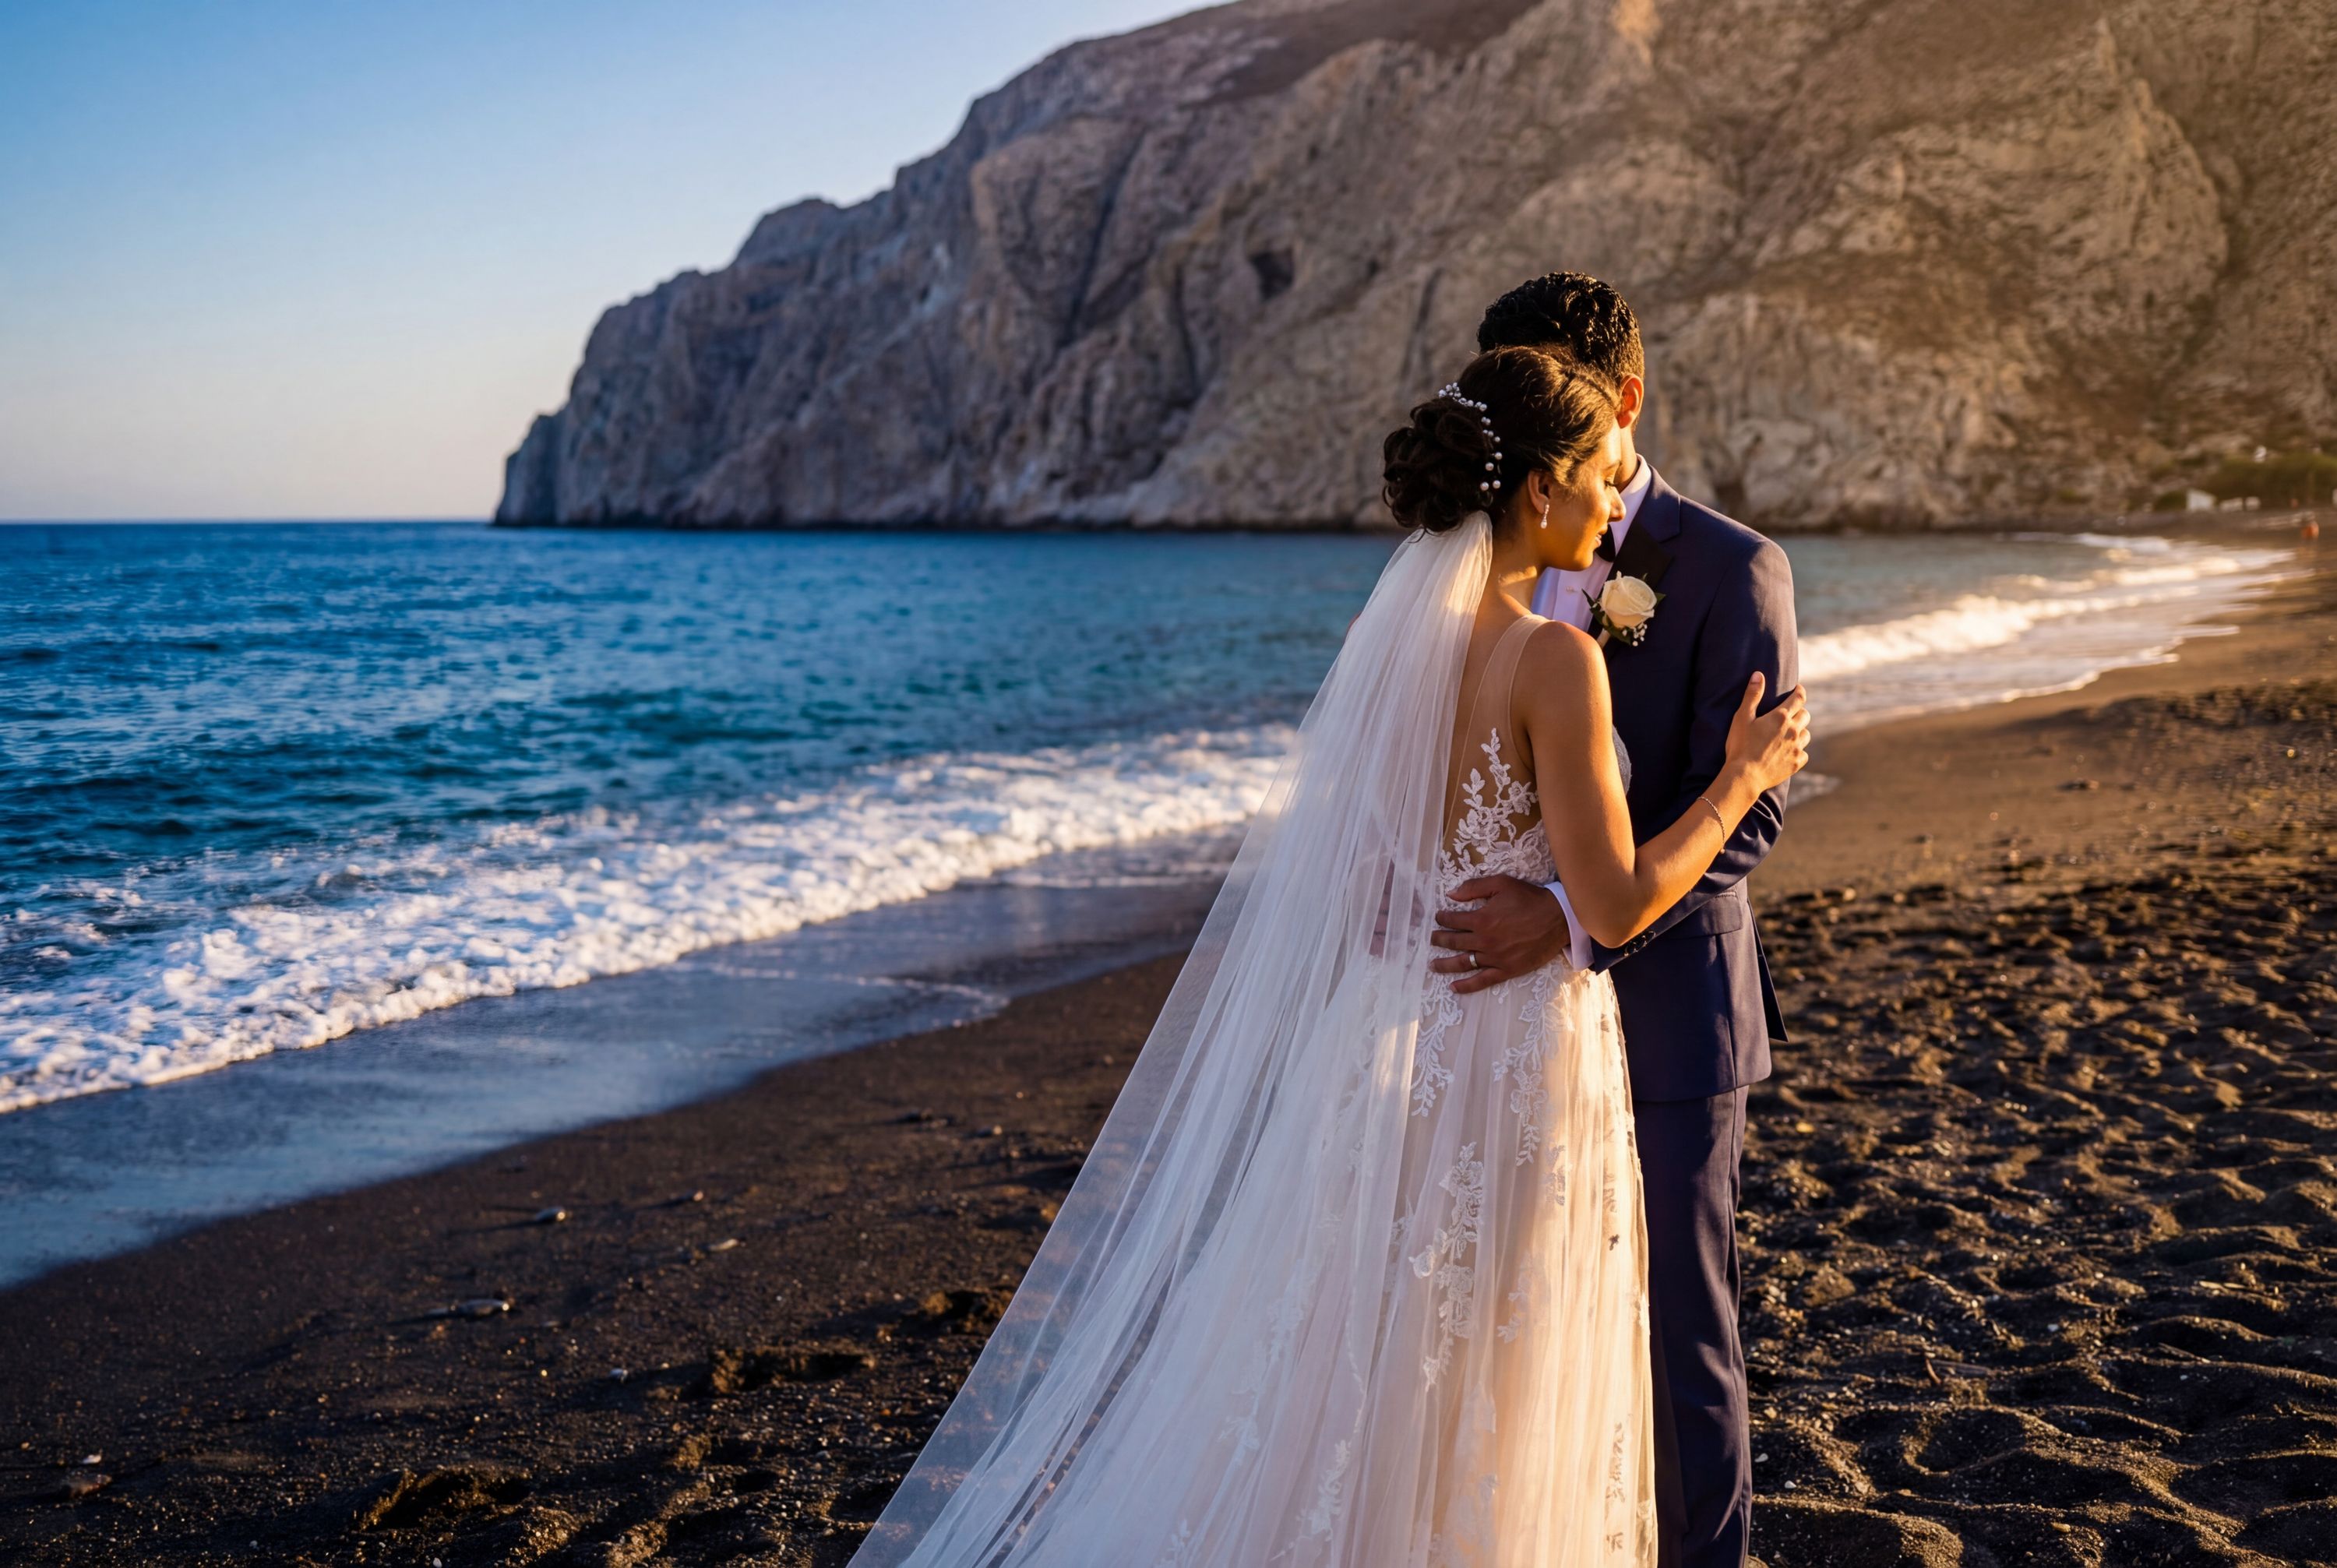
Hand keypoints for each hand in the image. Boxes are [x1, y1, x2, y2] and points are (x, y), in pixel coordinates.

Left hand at [1429, 875, 1573, 994]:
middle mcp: (1484, 941)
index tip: (1438, 917)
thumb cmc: (1530, 899)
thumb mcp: (1502, 884)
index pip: (1453, 920)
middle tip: (1432, 939)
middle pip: (1454, 942)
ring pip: (1463, 963)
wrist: (1558, 919)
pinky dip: (1466, 986)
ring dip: (1445, 964)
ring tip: (1433, 965)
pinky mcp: (1506, 970)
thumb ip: (1474, 888)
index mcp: (1481, 919)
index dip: (1442, 918)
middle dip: (1439, 940)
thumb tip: (1450, 894)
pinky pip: (1482, 981)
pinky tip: (1454, 987)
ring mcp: (1495, 958)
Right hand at [1724, 672, 1809, 794]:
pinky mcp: (1796, 763)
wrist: (1745, 776)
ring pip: (1807, 734)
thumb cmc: (1741, 746)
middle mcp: (1793, 731)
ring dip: (1800, 731)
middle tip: (1790, 713)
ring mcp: (1796, 748)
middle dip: (1799, 711)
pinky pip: (1803, 753)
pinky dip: (1798, 750)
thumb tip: (1758, 674)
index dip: (1800, 691)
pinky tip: (1789, 751)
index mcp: (1781, 717)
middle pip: (1805, 715)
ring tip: (1789, 733)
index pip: (1799, 698)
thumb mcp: (1742, 718)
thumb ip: (1752, 695)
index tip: (1798, 688)